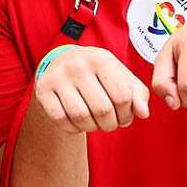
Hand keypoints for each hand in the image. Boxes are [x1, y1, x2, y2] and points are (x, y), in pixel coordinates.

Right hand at [35, 45, 149, 132]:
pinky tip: (77, 122)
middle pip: (102, 110)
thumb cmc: (98, 73)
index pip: (122, 97)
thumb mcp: (121, 76)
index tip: (124, 117)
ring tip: (95, 123)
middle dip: (110, 124)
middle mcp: (78, 64)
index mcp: (101, 58)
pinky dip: (72, 128)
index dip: (127, 115)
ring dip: (92, 128)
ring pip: (81, 117)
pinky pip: (61, 120)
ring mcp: (58, 76)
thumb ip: (138, 94)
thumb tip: (143, 113)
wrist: (62, 62)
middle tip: (109, 123)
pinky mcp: (43, 90)